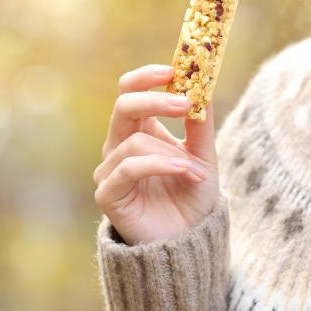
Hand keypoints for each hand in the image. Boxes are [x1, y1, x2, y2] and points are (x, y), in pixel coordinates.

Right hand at [93, 64, 219, 244]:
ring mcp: (110, 169)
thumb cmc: (191, 196)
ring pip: (134, 141)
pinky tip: (185, 172)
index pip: (129, 90)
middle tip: (185, 104)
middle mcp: (119, 145)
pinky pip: (129, 167)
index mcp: (139, 130)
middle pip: (123, 105)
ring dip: (172, 153)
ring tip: (197, 170)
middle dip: (155, 100)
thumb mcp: (203, 155)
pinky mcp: (107, 193)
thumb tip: (203, 86)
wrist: (188, 241)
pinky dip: (160, 165)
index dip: (146, 77)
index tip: (173, 69)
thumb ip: (200, 124)